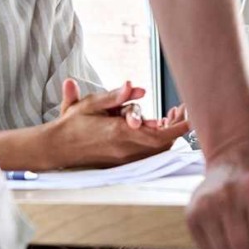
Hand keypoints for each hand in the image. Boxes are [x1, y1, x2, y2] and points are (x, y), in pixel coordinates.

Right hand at [49, 79, 190, 167]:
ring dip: (167, 135)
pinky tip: (154, 127)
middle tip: (182, 112)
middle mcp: (124, 149)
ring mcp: (122, 158)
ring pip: (156, 150)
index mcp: (118, 133)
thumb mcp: (90, 103)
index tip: (192, 119)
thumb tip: (133, 86)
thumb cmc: (72, 123)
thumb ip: (114, 96)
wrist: (55, 147)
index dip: (178, 129)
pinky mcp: (120, 162)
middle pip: (162, 143)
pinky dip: (156, 142)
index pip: (158, 135)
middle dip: (176, 129)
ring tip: (169, 116)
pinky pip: (146, 154)